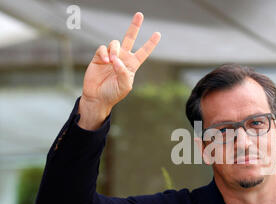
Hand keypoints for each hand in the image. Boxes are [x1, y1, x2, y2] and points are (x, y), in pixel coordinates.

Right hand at [79, 12, 160, 126]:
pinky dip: (105, 53)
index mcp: (132, 65)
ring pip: (115, 43)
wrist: (98, 97)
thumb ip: (124, 73)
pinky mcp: (99, 57)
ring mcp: (111, 56)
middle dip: (134, 26)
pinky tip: (106, 62)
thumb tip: (117, 60)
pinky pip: (103, 49)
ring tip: (112, 62)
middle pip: (130, 38)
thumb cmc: (113, 93)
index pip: (143, 52)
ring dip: (114, 50)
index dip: (150, 43)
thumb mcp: (124, 86)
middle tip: (140, 14)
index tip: (158, 34)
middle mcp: (122, 58)